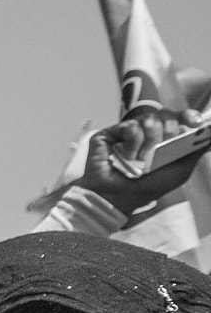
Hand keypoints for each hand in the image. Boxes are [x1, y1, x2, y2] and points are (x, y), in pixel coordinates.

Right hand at [73, 112, 202, 214]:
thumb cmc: (148, 188)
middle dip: (168, 132)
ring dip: (149, 142)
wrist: (120, 197)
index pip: (179, 117)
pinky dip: (133, 144)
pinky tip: (127, 157)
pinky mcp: (111, 133)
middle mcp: (147, 132)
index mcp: (164, 138)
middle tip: (159, 152)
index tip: (196, 122)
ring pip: (149, 119)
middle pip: (166, 114)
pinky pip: (130, 126)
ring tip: (140, 160)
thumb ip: (195, 151)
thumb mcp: (180, 171)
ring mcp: (128, 131)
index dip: (189, 116)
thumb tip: (210, 136)